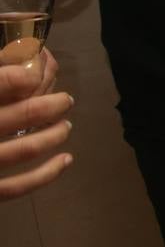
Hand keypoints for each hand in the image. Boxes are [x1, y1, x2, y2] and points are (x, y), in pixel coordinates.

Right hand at [1, 51, 73, 200]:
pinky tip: (66, 159)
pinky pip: (16, 187)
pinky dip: (46, 174)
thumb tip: (21, 59)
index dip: (18, 77)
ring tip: (66, 126)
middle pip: (18, 116)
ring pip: (23, 150)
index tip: (35, 71)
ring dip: (52, 135)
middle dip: (50, 105)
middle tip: (66, 100)